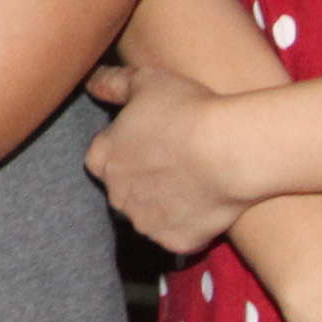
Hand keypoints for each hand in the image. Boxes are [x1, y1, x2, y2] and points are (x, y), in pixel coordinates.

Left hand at [85, 62, 255, 252]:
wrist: (230, 151)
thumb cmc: (187, 110)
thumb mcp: (147, 80)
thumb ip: (112, 83)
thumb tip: (91, 84)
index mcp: (103, 158)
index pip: (102, 158)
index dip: (125, 150)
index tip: (150, 141)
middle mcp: (116, 195)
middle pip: (124, 189)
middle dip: (142, 178)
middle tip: (176, 161)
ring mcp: (145, 222)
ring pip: (149, 215)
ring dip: (164, 203)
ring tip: (194, 181)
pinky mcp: (175, 241)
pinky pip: (178, 235)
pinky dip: (189, 224)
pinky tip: (206, 204)